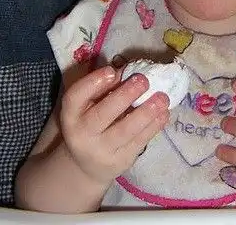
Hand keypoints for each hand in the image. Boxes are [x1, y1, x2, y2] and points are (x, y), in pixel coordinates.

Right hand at [60, 65, 168, 187]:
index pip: (75, 97)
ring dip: (146, 112)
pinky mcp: (120, 161)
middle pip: (102, 114)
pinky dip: (154, 126)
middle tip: (144, 80)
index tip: (112, 71)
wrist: (87, 165)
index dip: (92, 82)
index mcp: (71, 114)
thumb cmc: (92, 122)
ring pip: (125, 131)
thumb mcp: (90, 105)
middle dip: (125, 96)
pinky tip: (164, 113)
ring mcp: (101, 151)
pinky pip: (139, 142)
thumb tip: (130, 69)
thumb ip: (105, 88)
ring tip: (163, 98)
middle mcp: (81, 134)